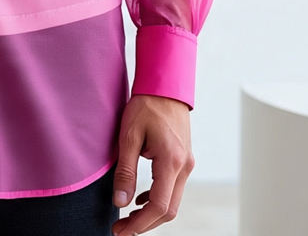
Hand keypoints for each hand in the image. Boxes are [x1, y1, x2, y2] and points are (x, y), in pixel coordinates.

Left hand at [111, 94, 193, 234]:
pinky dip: (158, 199)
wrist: (165, 86)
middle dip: (145, 224)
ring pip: (173, 201)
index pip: (159, 206)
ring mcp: (187, 163)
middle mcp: (184, 166)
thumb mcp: (129, 136)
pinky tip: (141, 198)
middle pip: (168, 210)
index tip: (120, 231)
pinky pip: (174, 188)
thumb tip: (120, 202)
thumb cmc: (146, 105)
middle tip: (122, 229)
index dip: (139, 224)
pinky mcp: (184, 159)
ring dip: (152, 213)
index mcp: (171, 161)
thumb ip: (125, 171)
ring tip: (128, 217)